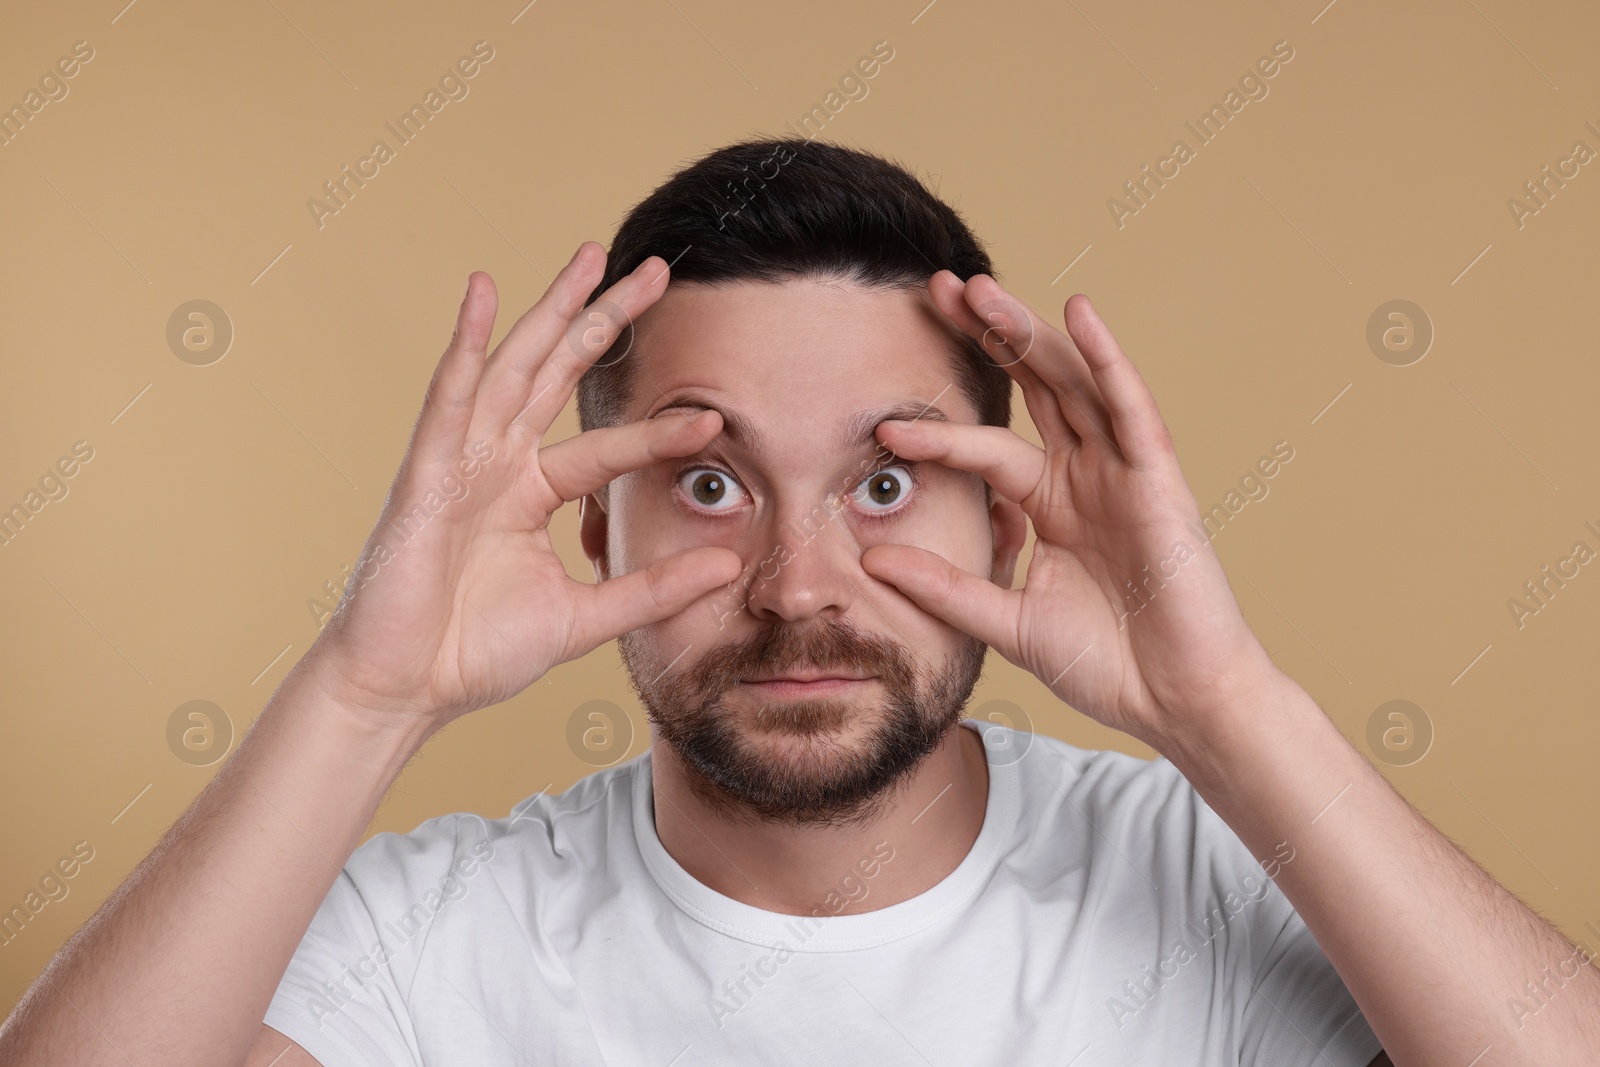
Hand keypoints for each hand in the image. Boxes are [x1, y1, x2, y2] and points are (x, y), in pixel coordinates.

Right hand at [305, 243, 740, 729]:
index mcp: (531, 494)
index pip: (606, 445)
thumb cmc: (476, 653)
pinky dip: (466, 344)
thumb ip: (652, 589)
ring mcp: (461, 461)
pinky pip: (449, 397)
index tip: (714, 416)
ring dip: (550, 311)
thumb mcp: (585, 618)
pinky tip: (484, 293)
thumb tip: (729, 566)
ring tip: (589, 257)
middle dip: (604, 320)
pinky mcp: (425, 472)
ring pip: (514, 368)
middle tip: (653, 270)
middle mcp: (498, 464)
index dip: (658, 430)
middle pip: (559, 374)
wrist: (404, 691)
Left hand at [860, 273, 1277, 752]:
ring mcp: (1123, 471)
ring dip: (1028, 333)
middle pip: (1031, 387)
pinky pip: (1131, 408)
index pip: (986, 447)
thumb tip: (873, 560)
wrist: (1174, 702)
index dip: (939, 431)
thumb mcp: (1005, 622)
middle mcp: (1085, 474)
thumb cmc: (1105, 665)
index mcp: (1049, 502)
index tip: (884, 422)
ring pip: (1072, 383)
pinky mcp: (1159, 479)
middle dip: (986, 338)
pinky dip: (1106, 359)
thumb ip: (946, 588)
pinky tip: (1078, 313)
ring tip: (981, 289)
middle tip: (937, 290)